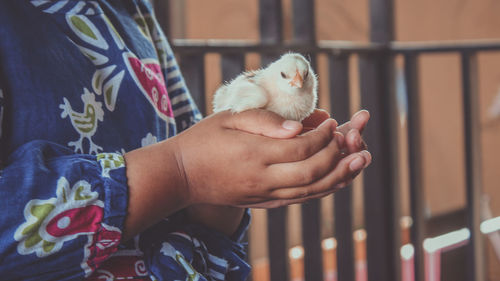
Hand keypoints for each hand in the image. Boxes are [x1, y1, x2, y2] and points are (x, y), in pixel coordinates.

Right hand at [123, 109, 368, 239]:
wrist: (180, 176)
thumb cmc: (202, 141)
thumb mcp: (228, 119)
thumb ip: (263, 122)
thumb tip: (299, 129)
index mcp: (254, 154)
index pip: (302, 147)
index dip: (323, 135)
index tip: (332, 122)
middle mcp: (262, 179)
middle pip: (313, 172)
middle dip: (337, 154)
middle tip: (351, 138)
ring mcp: (264, 195)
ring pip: (312, 191)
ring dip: (340, 176)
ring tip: (360, 161)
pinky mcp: (263, 203)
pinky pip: (300, 199)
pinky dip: (323, 190)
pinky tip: (337, 180)